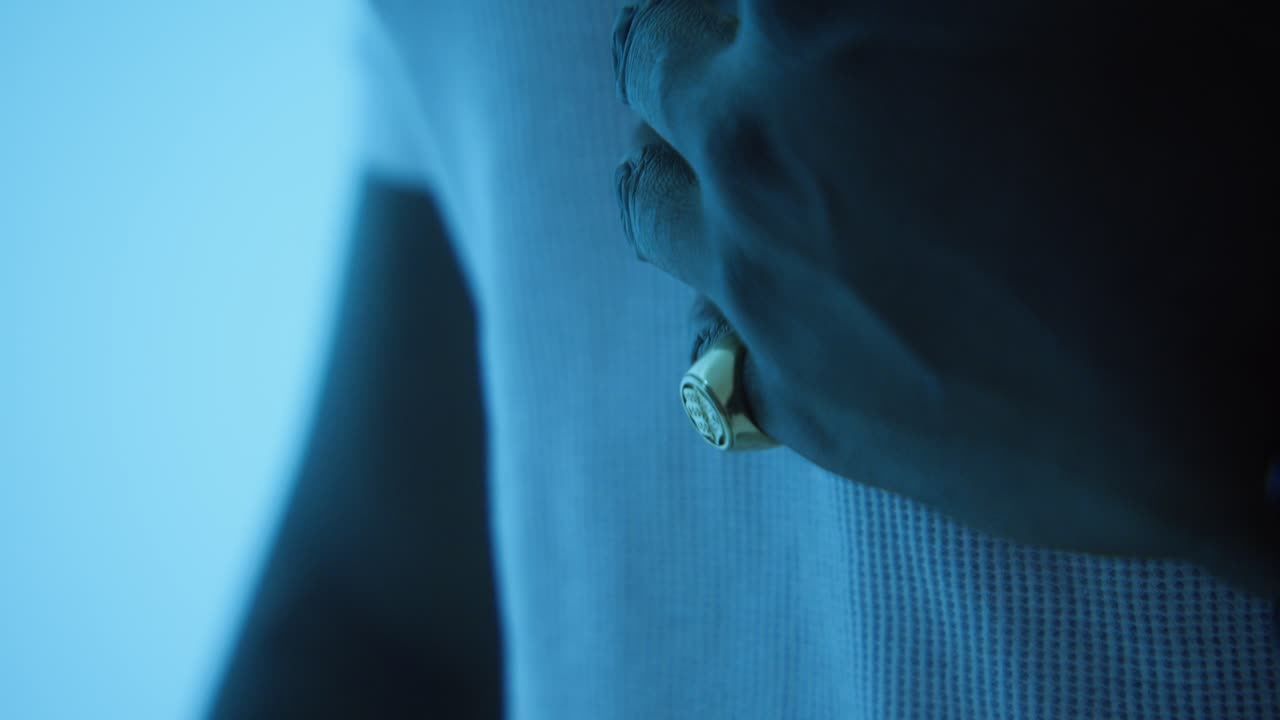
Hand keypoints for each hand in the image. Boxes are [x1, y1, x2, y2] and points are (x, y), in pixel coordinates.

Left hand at [612, 1, 1277, 596]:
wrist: (1265, 399)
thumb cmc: (1220, 149)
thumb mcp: (1089, 6)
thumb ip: (936, 11)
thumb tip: (892, 18)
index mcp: (812, 1)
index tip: (789, 5)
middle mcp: (750, 133)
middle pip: (653, 59)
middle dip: (688, 39)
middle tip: (733, 42)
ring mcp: (756, 278)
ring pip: (649, 201)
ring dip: (672, 163)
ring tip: (719, 159)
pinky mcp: (797, 403)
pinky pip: (703, 340)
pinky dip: (721, 298)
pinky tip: (763, 293)